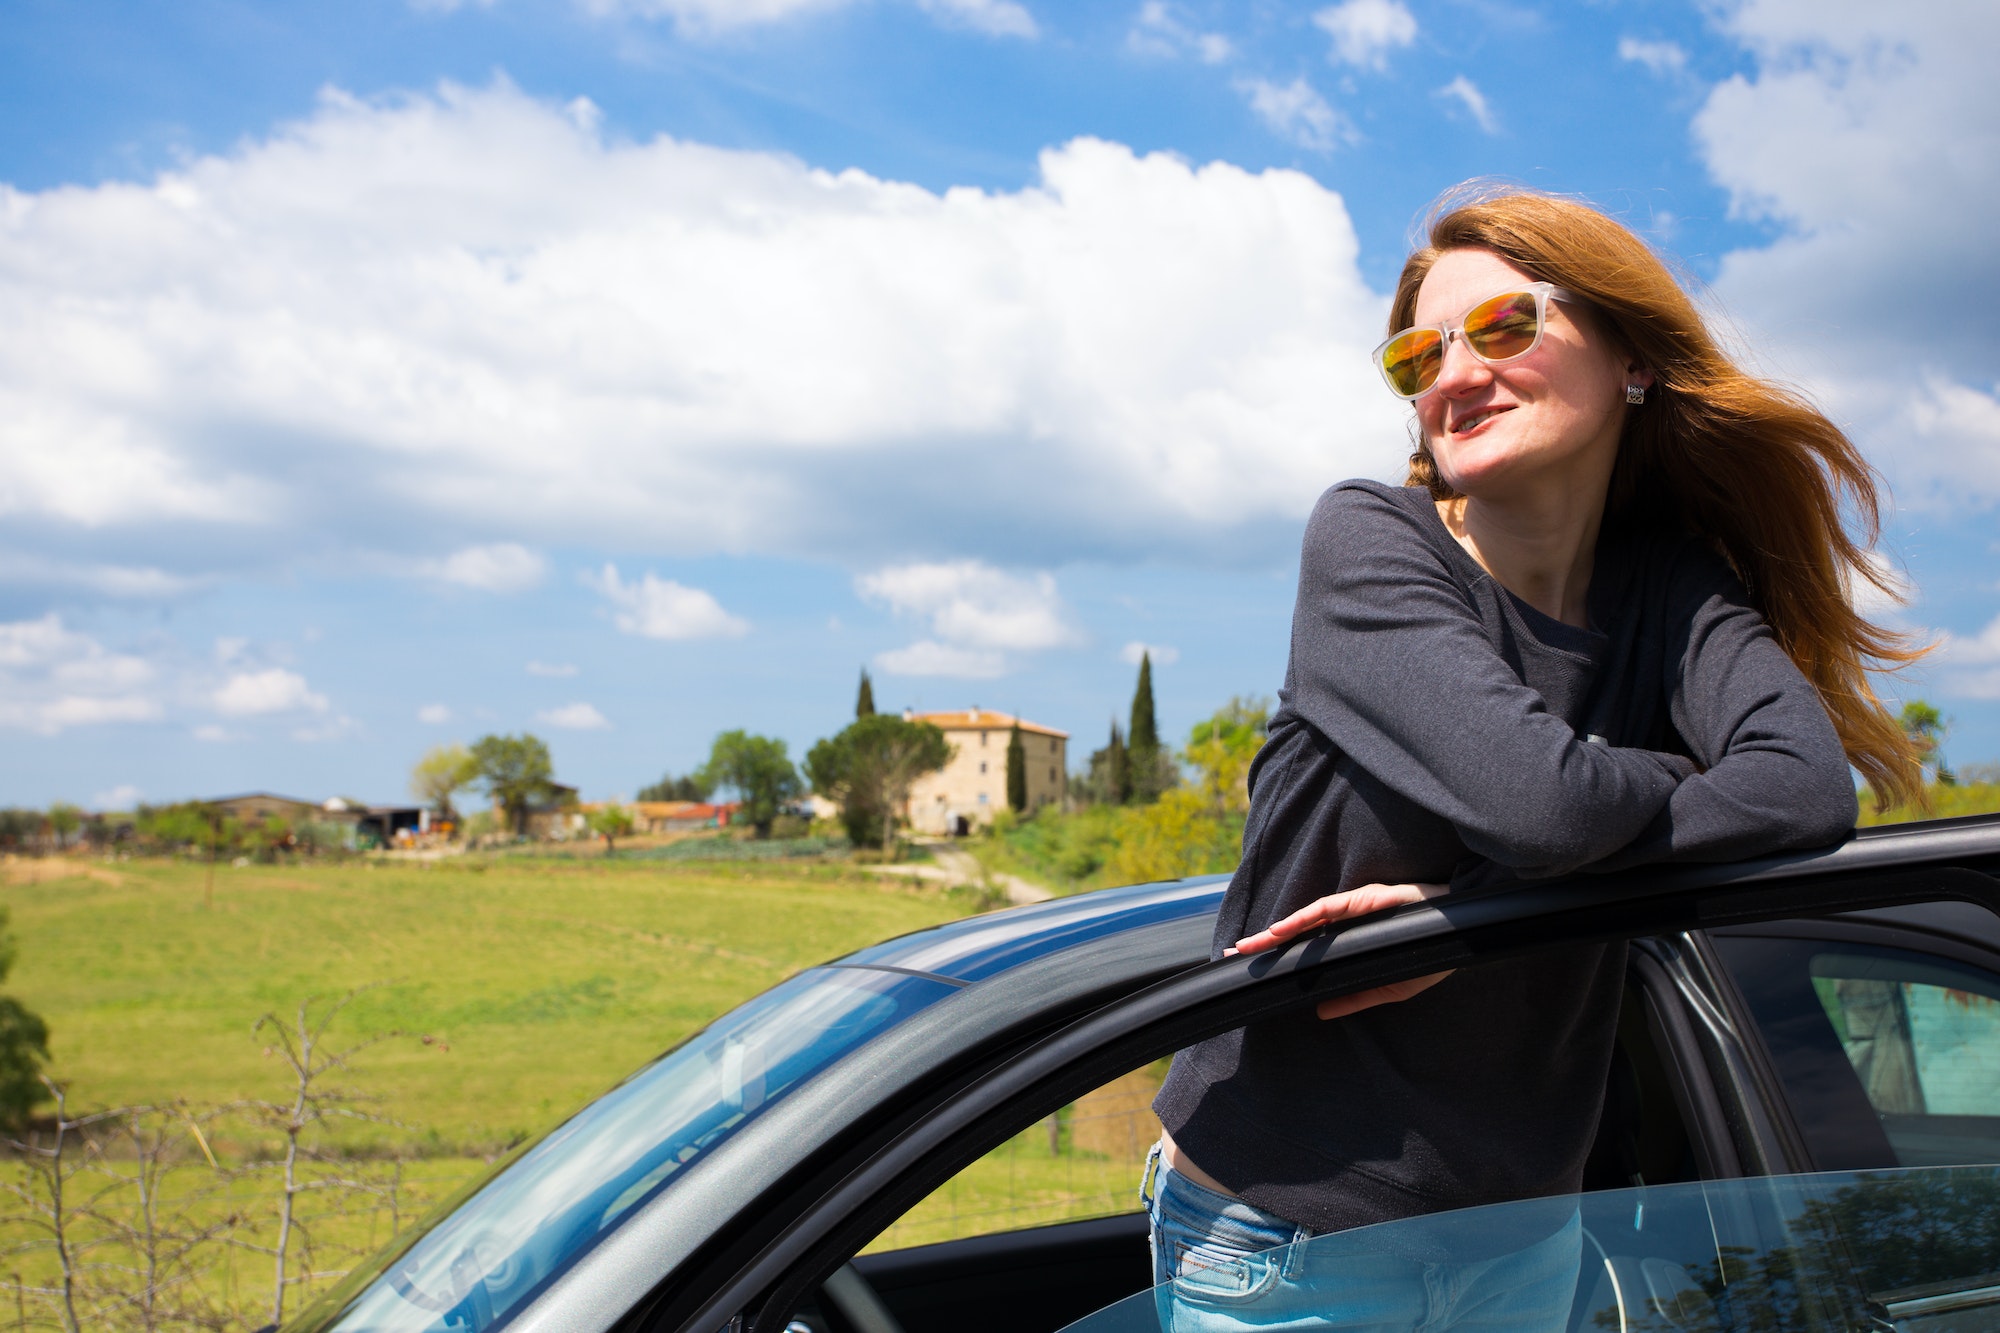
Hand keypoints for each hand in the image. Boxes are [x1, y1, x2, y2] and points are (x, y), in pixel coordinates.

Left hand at [1224, 882, 1452, 1020]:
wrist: (1464, 928)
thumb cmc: (1428, 952)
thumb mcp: (1389, 986)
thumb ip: (1356, 997)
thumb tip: (1321, 1013)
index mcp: (1350, 939)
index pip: (1306, 947)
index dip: (1277, 955)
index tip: (1248, 966)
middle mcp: (1347, 921)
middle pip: (1298, 933)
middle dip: (1265, 944)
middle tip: (1233, 955)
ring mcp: (1355, 908)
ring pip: (1306, 919)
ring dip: (1275, 933)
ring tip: (1249, 947)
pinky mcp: (1367, 898)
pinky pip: (1328, 909)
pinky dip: (1303, 919)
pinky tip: (1281, 930)